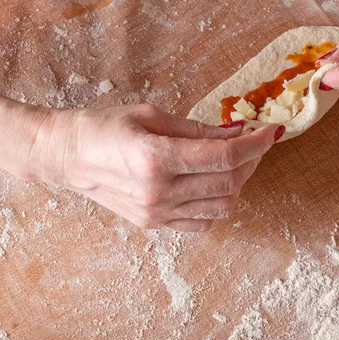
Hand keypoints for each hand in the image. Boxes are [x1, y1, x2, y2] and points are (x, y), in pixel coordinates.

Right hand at [31, 104, 280, 231]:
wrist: (67, 156)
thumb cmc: (103, 127)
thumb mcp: (151, 115)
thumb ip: (197, 129)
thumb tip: (236, 131)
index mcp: (155, 158)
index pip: (223, 156)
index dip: (255, 143)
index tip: (271, 131)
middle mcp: (158, 192)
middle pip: (228, 182)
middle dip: (252, 160)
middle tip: (254, 142)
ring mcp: (156, 213)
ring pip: (221, 206)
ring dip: (238, 182)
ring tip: (235, 161)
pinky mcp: (153, 224)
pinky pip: (202, 223)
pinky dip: (218, 204)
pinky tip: (214, 184)